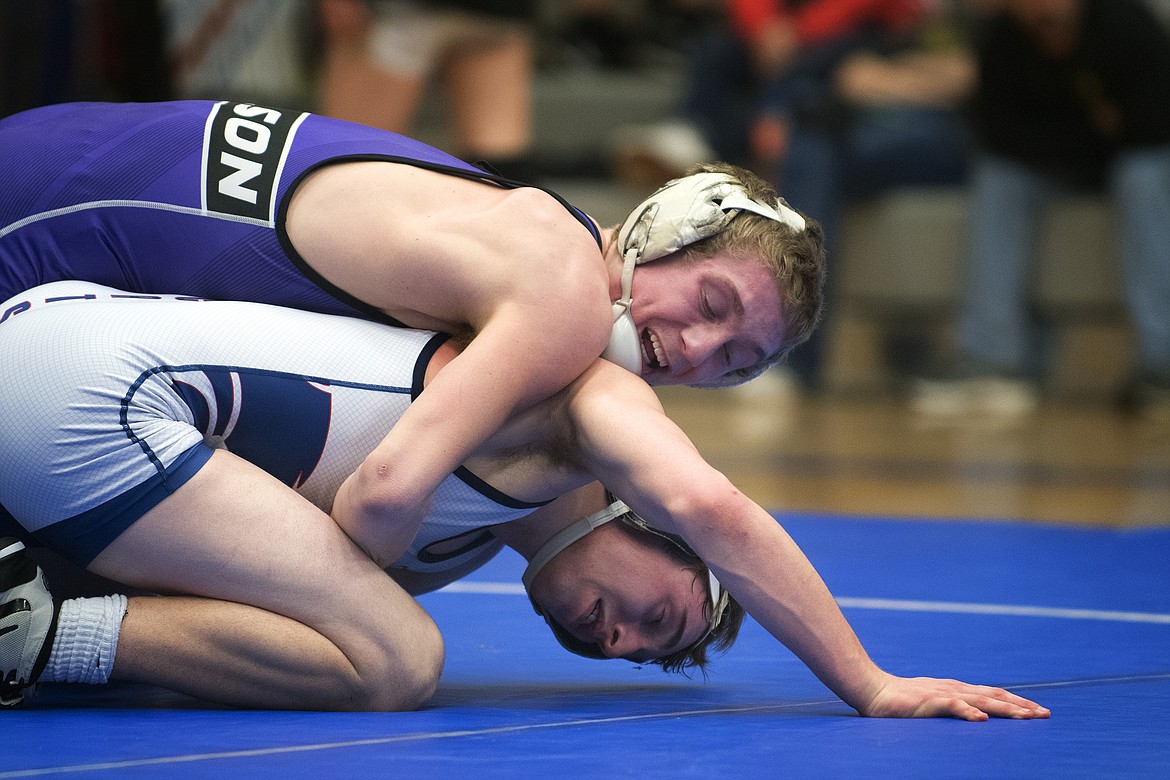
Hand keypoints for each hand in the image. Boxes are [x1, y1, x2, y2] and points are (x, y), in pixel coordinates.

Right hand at [859, 674, 1050, 720]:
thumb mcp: (932, 703)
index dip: (1016, 701)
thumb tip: (974, 718)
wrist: (873, 690)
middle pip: (995, 696)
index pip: (993, 693)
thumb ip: (952, 708)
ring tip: (1026, 717)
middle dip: (1021, 706)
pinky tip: (982, 719)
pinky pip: (952, 706)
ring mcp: (943, 694)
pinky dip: (968, 711)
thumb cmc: (901, 701)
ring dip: (1005, 708)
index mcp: (957, 690)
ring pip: (981, 700)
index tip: (1037, 710)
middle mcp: (955, 689)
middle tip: (1045, 715)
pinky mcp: (929, 701)